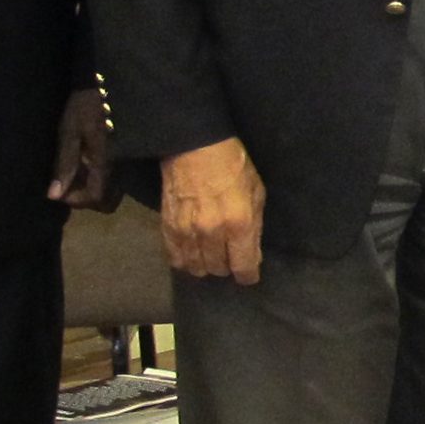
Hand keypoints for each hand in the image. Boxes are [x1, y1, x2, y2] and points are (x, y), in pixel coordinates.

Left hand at [48, 87, 116, 209]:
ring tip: (75, 174)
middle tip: (69, 184)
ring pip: (111, 191)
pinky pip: (111, 177)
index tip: (59, 190)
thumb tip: (54, 195)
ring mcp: (122, 161)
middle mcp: (117, 166)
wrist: (104, 84)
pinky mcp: (122, 153)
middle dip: (87, 200)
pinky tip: (84, 164)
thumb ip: (65, 164)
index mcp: (104, 162)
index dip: (75, 200)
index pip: (95, 198)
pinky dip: (96, 179)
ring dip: (91, 189)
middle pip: (108, 201)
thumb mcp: (69, 133)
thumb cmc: (84, 107)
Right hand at [160, 137, 264, 283]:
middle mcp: (212, 232)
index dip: (248, 275)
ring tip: (211, 256)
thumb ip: (255, 226)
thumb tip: (252, 254)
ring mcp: (187, 232)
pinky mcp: (167, 228)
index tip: (249, 276)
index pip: (243, 265)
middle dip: (228, 266)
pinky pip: (175, 258)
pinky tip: (192, 254)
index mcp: (239, 222)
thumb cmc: (234, 166)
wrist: (195, 147)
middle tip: (230, 257)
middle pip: (219, 268)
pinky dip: (185, 260)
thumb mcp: (257, 192)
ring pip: (196, 267)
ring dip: (206, 265)